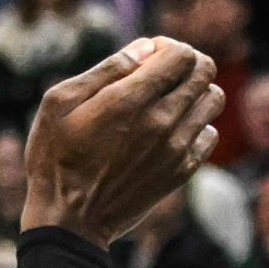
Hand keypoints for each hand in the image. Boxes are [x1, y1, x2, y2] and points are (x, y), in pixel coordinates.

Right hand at [23, 37, 223, 247]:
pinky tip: (171, 131)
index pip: (182, 54)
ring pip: (213, 101)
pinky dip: (197, 125)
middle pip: (204, 71)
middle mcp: (161, 121)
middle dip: (185, 63)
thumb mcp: (60, 102)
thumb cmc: (55, 158)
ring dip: (195, 92)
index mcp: (130, 100)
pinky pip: (210, 136)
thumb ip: (106, 70)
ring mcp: (175, 149)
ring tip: (168, 101)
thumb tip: (145, 48)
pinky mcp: (181, 172)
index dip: (167, 46)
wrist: (70, 221)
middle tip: (160, 74)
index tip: (147, 57)